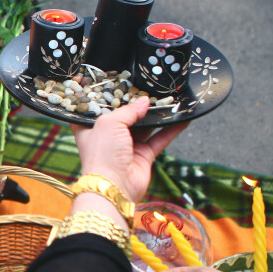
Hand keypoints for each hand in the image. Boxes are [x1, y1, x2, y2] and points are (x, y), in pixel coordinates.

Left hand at [69, 97, 186, 202]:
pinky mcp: (143, 156)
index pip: (98, 109)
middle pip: (124, 116)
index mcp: (91, 127)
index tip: (120, 83)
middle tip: (150, 89)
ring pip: (144, 126)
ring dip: (156, 116)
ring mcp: (126, 146)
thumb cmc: (102, 155)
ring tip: (168, 100)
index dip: (108, 97)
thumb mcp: (109, 123)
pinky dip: (171, 130)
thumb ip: (128, 110)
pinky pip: (159, 139)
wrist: (114, 187)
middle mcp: (108, 136)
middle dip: (136, 104)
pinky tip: (182, 119)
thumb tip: (144, 101)